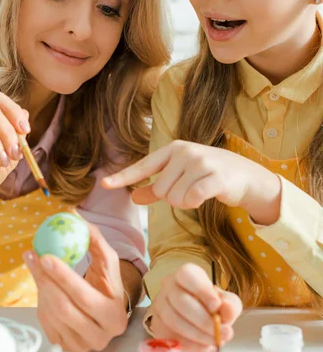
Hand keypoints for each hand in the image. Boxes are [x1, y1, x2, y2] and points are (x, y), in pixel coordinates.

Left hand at [23, 225, 127, 351]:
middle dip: (45, 280)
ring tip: (37, 267)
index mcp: (115, 317)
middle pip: (64, 308)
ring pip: (52, 315)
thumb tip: (73, 214)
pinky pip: (45, 323)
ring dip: (40, 288)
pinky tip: (44, 287)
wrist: (106, 311)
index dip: (63, 276)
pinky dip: (41, 302)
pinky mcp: (66, 348)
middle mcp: (100, 337)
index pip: (84, 296)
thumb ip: (95, 239)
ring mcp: (82, 346)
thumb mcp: (107, 263)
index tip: (46, 255)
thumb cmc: (106, 285)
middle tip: (33, 257)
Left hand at [102, 140, 281, 225]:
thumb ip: (156, 187)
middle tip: (192, 190)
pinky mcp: (215, 176)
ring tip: (201, 192)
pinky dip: (195, 202)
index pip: (143, 166)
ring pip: (174, 198)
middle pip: (160, 190)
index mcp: (173, 149)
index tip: (104, 184)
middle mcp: (185, 152)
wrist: (247, 176)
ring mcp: (201, 162)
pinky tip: (206, 196)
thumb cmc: (210, 176)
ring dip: (185, 202)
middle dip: (173, 198)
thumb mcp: (181, 177)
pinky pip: (192, 199)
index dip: (124, 177)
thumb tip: (132, 196)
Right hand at [149, 263, 242, 351]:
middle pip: (180, 301)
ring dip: (198, 335)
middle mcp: (169, 287)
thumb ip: (230, 305)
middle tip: (223, 332)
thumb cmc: (212, 305)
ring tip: (217, 341)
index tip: (216, 306)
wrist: (199, 319)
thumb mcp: (227, 302)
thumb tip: (227, 308)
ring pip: (173, 320)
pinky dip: (192, 345)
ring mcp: (160, 306)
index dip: (201, 290)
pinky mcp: (157, 326)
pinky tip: (208, 348)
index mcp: (186, 275)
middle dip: (203, 320)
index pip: (186, 275)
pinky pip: (170, 337)